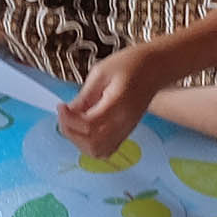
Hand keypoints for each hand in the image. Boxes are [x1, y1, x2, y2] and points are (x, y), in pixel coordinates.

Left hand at [59, 42, 168, 157]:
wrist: (155, 68)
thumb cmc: (130, 64)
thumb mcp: (101, 72)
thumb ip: (84, 95)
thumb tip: (68, 111)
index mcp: (118, 105)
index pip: (89, 125)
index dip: (69, 120)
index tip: (61, 106)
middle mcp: (123, 123)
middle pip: (92, 143)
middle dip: (71, 132)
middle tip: (65, 114)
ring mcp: (126, 131)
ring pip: (98, 151)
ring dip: (79, 140)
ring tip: (73, 121)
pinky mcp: (125, 133)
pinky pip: (105, 150)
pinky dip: (90, 144)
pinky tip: (84, 129)